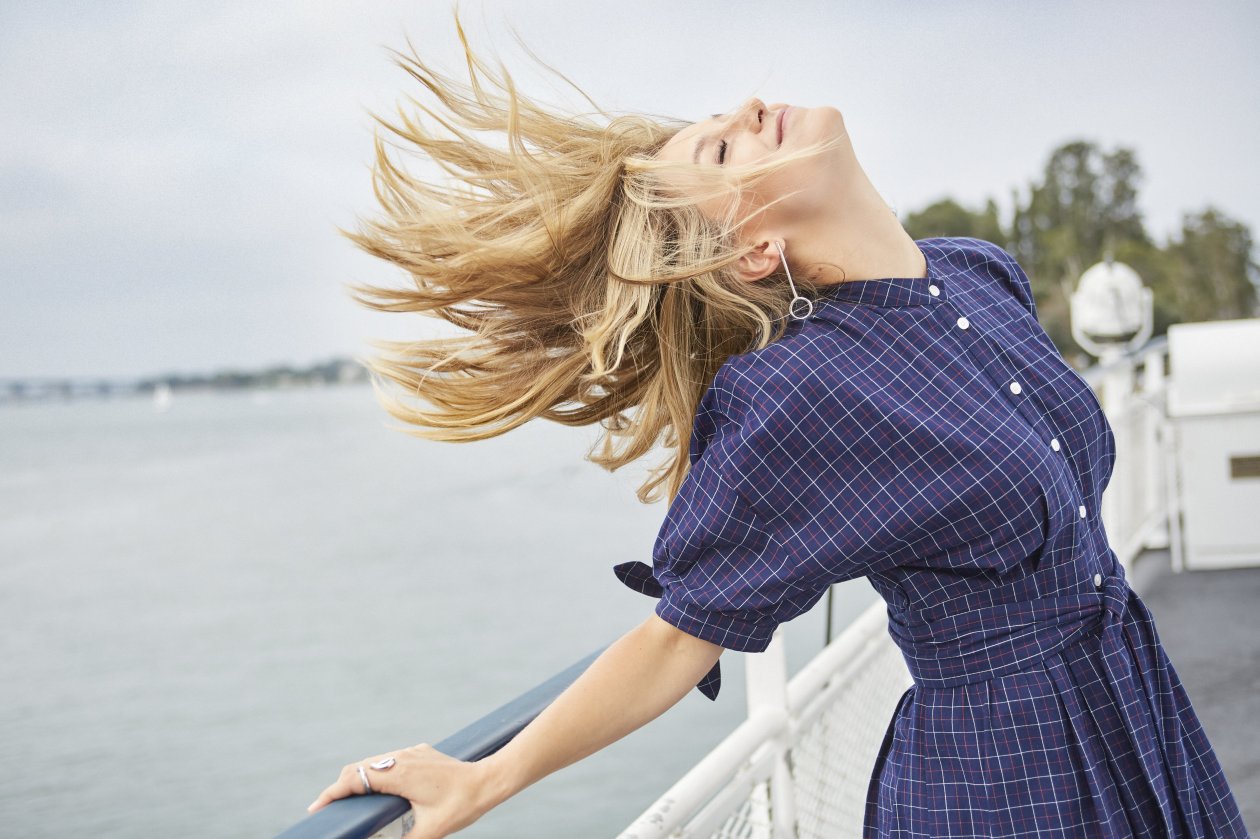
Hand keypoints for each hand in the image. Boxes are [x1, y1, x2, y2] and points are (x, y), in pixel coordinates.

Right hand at [308, 743, 498, 838]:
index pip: (355, 779)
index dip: (333, 793)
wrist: (489, 780)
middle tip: (329, 808)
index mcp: (400, 774)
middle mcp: (403, 757)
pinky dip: (377, 772)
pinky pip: (391, 759)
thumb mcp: (430, 832)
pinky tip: (378, 788)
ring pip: (374, 761)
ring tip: (348, 800)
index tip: (318, 807)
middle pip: (359, 767)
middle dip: (341, 786)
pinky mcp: (421, 752)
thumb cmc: (462, 805)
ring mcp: (412, 752)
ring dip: (359, 778)